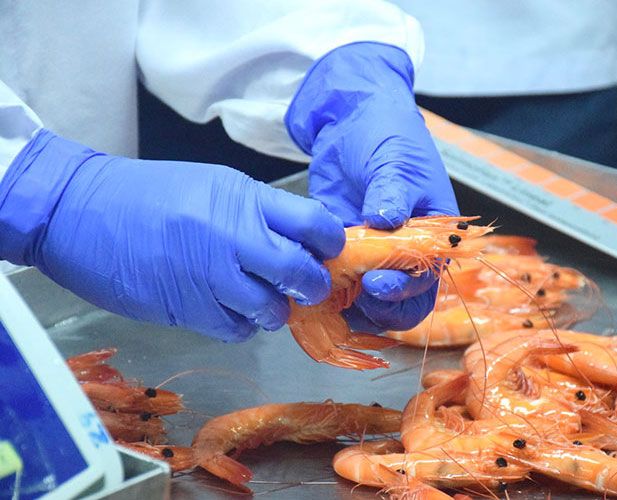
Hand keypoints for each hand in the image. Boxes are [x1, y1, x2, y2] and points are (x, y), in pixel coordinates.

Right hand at [0, 130, 343, 340]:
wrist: (78, 211)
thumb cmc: (149, 194)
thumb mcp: (214, 184)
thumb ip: (259, 211)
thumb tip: (302, 240)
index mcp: (244, 199)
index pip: (315, 224)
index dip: (330, 242)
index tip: (327, 250)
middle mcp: (233, 238)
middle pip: (301, 273)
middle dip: (313, 284)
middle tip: (307, 285)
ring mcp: (210, 277)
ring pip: (273, 310)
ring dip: (276, 310)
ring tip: (263, 300)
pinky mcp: (187, 310)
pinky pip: (237, 330)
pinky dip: (243, 325)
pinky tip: (232, 310)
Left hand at [285, 42, 457, 331]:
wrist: (352, 119)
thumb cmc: (388, 134)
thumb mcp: (395, 161)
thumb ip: (392, 193)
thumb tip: (386, 221)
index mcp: (432, 236)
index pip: (426, 279)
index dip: (403, 288)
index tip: (376, 283)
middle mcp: (406, 254)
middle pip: (403, 305)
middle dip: (379, 308)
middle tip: (352, 296)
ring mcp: (372, 256)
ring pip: (369, 303)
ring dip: (350, 306)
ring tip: (326, 292)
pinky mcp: (342, 253)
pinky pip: (338, 285)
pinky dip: (326, 292)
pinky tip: (309, 284)